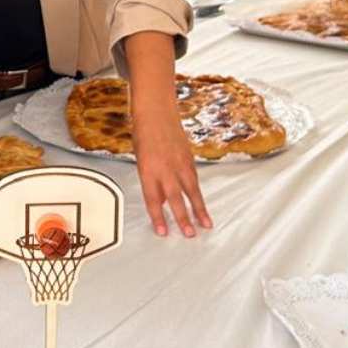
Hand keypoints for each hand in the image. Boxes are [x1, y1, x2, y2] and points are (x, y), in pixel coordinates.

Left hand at [131, 111, 210, 237]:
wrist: (156, 112)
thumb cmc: (145, 135)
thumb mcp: (141, 161)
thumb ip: (151, 183)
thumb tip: (159, 203)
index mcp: (148, 170)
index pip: (152, 199)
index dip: (158, 217)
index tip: (163, 232)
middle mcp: (165, 168)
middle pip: (175, 198)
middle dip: (182, 218)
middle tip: (189, 234)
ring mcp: (179, 163)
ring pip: (191, 191)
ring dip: (199, 209)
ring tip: (206, 225)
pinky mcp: (190, 159)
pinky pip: (194, 180)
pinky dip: (198, 194)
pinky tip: (202, 206)